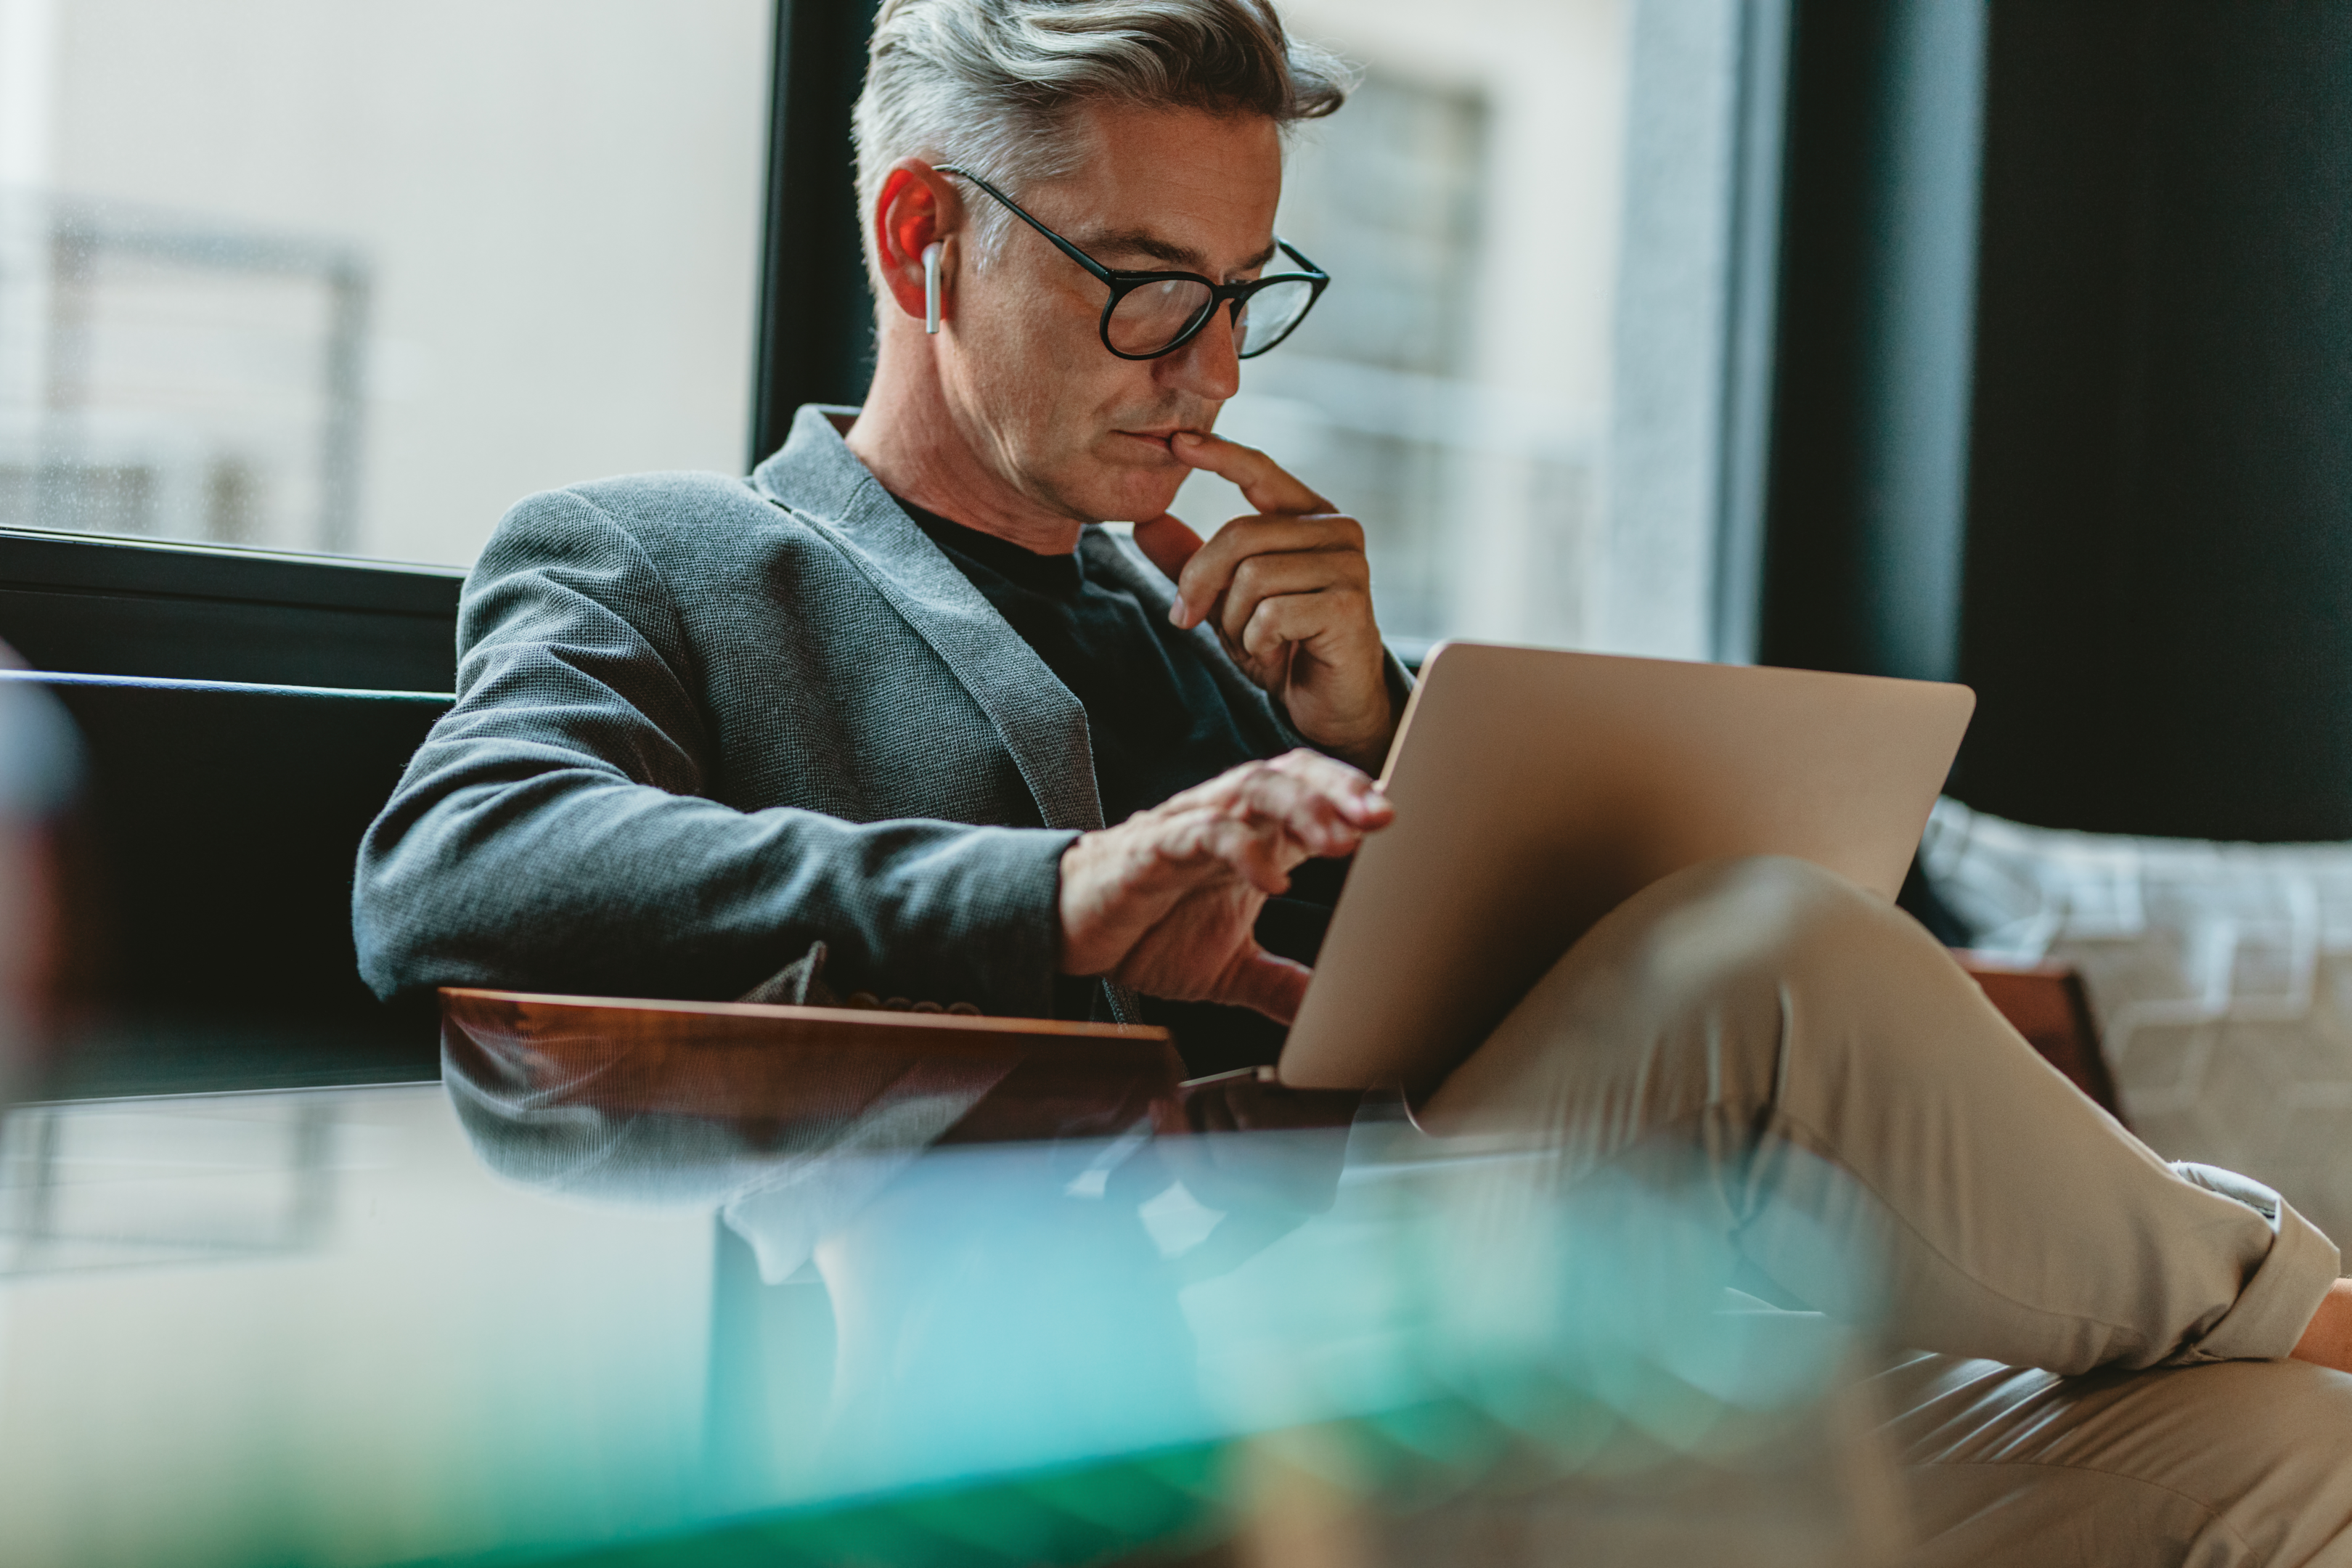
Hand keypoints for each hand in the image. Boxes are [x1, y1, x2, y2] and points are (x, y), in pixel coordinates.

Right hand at [1058, 750, 1391, 1024]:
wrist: (1067, 932)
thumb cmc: (1146, 932)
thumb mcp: (1229, 968)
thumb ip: (1282, 985)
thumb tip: (1330, 1018)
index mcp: (1253, 837)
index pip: (1312, 793)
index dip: (1354, 798)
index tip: (1399, 820)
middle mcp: (1225, 819)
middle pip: (1290, 774)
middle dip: (1340, 790)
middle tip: (1384, 815)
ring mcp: (1189, 827)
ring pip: (1251, 789)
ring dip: (1301, 807)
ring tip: (1340, 837)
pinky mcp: (1151, 849)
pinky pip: (1201, 833)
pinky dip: (1240, 849)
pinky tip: (1272, 878)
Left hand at [1133, 432, 1396, 773]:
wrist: (1328, 704)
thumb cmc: (1283, 645)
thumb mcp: (1226, 598)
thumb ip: (1191, 560)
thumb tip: (1144, 522)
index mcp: (1308, 517)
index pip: (1260, 470)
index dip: (1219, 454)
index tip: (1176, 441)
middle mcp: (1336, 530)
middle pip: (1240, 535)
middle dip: (1201, 583)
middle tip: (1187, 619)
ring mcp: (1348, 565)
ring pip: (1253, 576)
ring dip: (1235, 622)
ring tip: (1254, 642)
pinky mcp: (1348, 603)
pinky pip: (1272, 613)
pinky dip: (1257, 642)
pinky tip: (1277, 654)